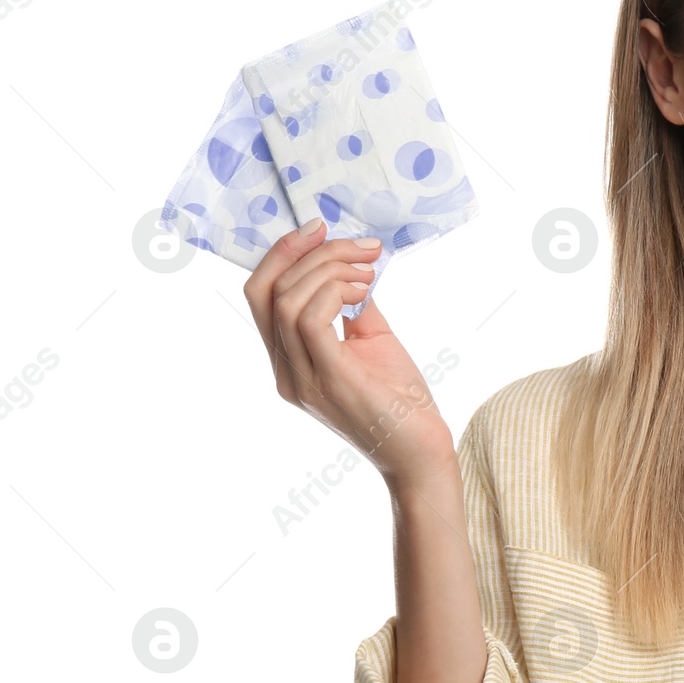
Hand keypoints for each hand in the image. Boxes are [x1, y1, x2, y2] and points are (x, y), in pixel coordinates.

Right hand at [244, 220, 454, 486]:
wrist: (422, 453)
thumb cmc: (401, 401)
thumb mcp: (373, 341)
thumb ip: (354, 305)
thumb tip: (352, 263)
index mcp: (289, 362)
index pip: (261, 296)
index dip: (283, 253)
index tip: (319, 229)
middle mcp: (286, 372)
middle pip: (265, 291)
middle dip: (305, 252)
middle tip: (355, 245)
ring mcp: (303, 380)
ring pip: (287, 300)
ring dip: (330, 269)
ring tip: (368, 271)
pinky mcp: (329, 381)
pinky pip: (311, 320)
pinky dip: (335, 291)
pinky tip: (363, 289)